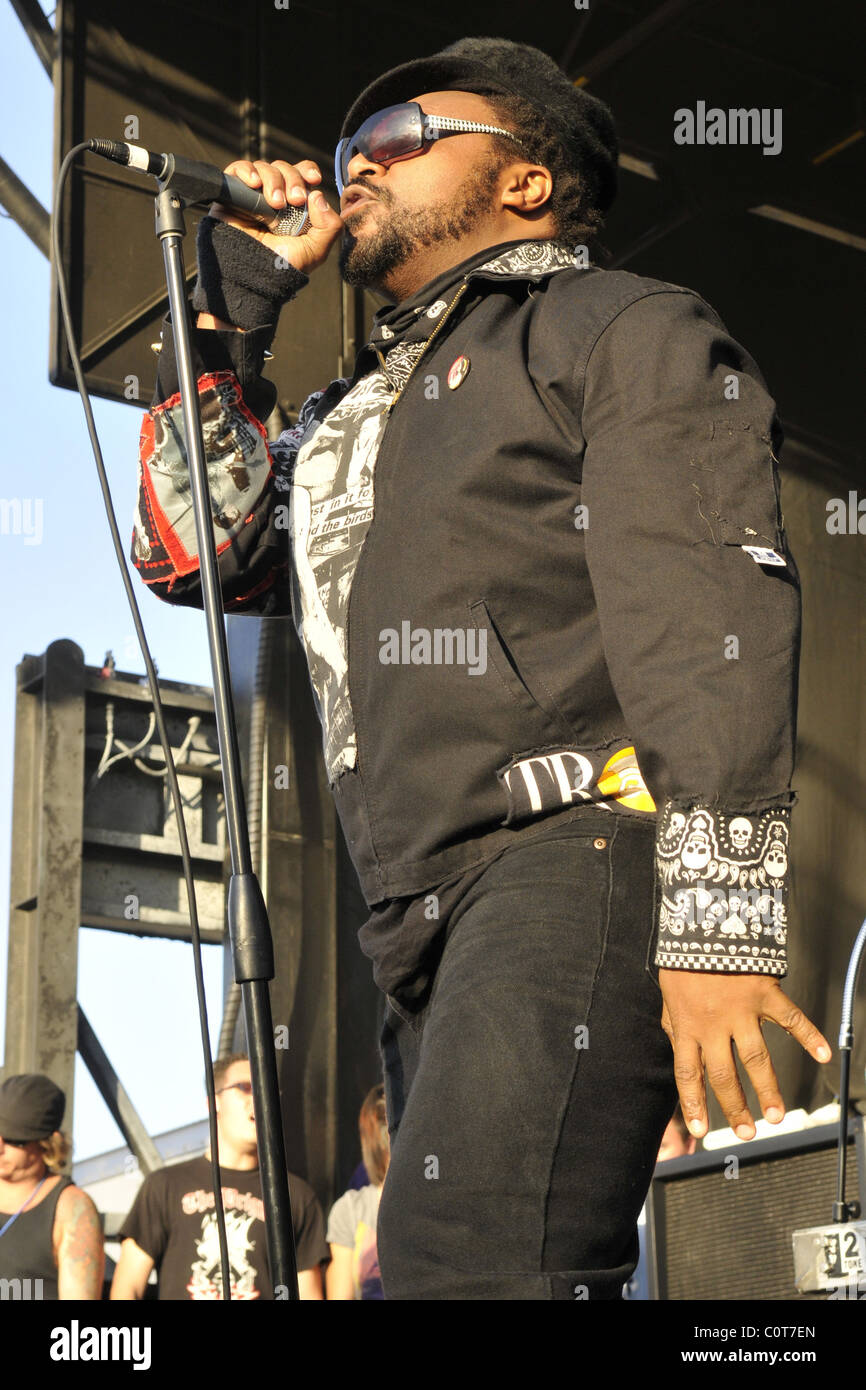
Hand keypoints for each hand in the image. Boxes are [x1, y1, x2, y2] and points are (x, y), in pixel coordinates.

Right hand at [209, 158, 343, 275]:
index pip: (302, 174)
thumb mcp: (315, 250)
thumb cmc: (281, 266)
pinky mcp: (232, 194)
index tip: (314, 179)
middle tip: (294, 200)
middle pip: (285, 168)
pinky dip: (247, 171)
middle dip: (293, 180)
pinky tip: (254, 184)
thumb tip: (318, 194)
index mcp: (294, 206)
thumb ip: (330, 226)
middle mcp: (274, 197)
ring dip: (273, 180)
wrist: (252, 274)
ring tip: (275, 204)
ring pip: (264, 167)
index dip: (307, 171)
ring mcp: (252, 195)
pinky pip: (237, 169)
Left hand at [658, 969, 831, 1139]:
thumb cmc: (684, 963)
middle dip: (735, 1108)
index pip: (688, 1074)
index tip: (701, 1132)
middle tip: (746, 1132)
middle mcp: (714, 1024)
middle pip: (725, 1075)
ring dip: (768, 1090)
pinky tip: (822, 1055)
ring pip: (757, 1058)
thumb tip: (682, 1055)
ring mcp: (741, 1010)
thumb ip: (676, 1029)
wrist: (703, 924)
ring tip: (776, 1116)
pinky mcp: (764, 993)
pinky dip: (809, 1036)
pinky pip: (790, 1018)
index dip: (693, 1104)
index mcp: (687, 1027)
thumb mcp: (669, 998)